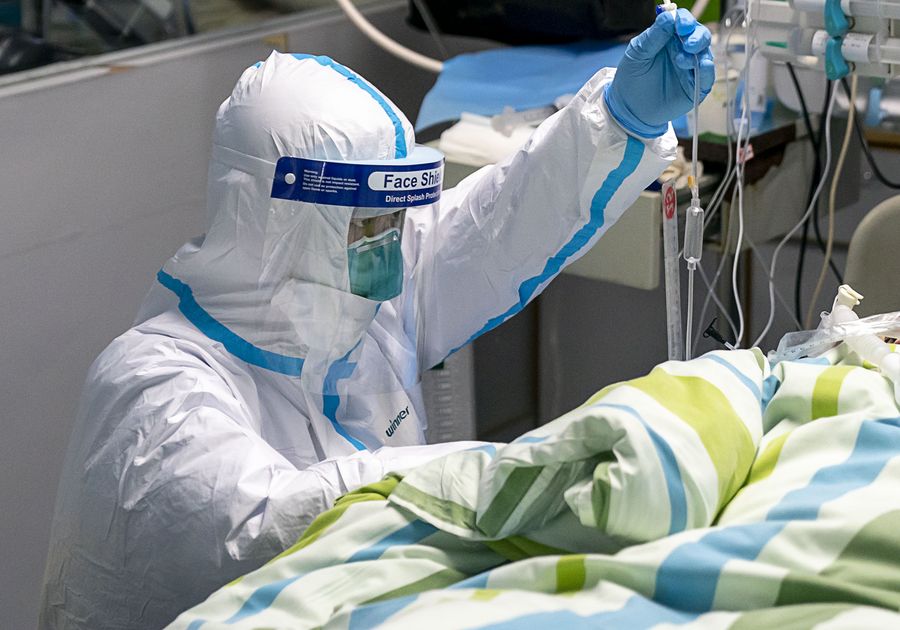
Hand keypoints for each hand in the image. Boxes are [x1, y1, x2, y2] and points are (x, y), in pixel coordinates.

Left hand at [604, 8, 714, 137]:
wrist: (628, 108)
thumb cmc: (631, 78)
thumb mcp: (638, 53)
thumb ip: (653, 36)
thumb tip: (668, 16)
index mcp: (669, 39)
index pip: (683, 22)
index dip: (685, 21)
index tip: (680, 25)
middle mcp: (683, 51)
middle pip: (699, 35)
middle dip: (696, 36)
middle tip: (687, 43)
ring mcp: (690, 69)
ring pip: (705, 54)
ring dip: (698, 53)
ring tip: (682, 59)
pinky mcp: (695, 88)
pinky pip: (707, 77)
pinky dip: (707, 70)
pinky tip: (703, 65)